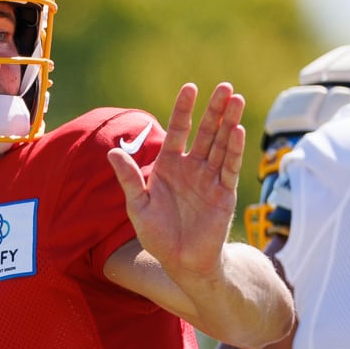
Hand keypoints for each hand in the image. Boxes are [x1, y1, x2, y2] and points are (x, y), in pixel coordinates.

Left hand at [107, 82, 244, 278]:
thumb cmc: (157, 235)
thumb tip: (111, 153)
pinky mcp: (223, 194)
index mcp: (168, 166)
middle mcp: (191, 168)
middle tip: (225, 86)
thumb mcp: (138, 206)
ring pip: (221, 145)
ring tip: (237, 99)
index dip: (184, 110)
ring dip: (229, 123)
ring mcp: (209, 179)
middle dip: (214, 110)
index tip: (190, 88)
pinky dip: (233, 150)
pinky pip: (228, 168)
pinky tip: (238, 131)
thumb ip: (129, 179)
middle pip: (205, 132)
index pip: (178, 130)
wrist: (180, 262)